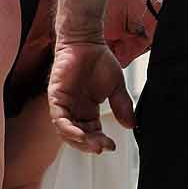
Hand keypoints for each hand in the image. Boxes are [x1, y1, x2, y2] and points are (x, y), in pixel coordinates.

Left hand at [49, 39, 134, 154]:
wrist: (87, 41)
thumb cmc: (99, 60)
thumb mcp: (116, 87)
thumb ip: (122, 106)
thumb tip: (132, 125)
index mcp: (88, 111)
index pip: (92, 134)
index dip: (100, 142)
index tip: (112, 146)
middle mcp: (74, 111)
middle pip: (79, 137)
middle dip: (90, 145)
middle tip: (102, 147)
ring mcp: (64, 105)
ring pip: (67, 132)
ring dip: (79, 141)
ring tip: (92, 144)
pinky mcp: (56, 97)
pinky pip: (59, 119)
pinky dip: (67, 129)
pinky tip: (78, 134)